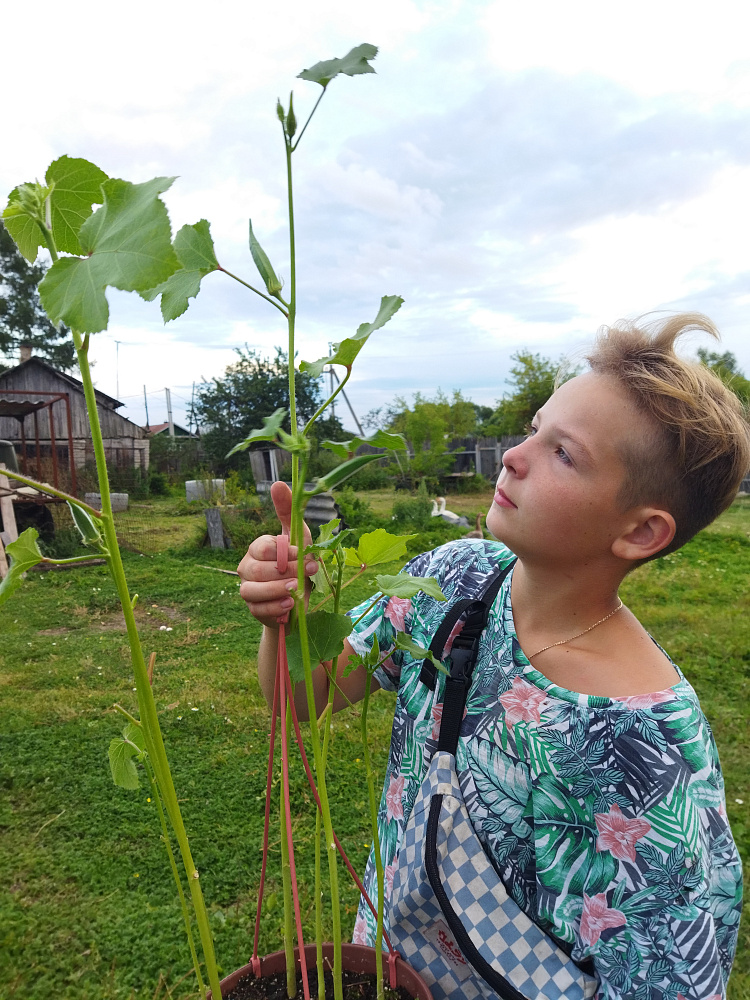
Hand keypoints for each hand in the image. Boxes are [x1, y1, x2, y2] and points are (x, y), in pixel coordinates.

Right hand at [237, 481, 316, 628]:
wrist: (299, 599)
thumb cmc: (298, 564)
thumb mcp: (300, 538)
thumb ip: (289, 511)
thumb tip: (278, 483)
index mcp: (257, 548)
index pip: (263, 548)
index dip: (286, 553)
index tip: (305, 556)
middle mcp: (247, 567)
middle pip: (258, 570)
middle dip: (287, 572)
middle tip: (309, 572)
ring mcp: (247, 589)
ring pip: (252, 590)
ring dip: (278, 590)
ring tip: (296, 591)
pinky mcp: (253, 609)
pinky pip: (258, 609)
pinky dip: (275, 608)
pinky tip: (290, 604)